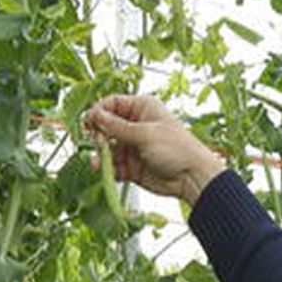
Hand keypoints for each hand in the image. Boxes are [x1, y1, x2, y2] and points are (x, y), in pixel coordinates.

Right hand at [84, 95, 226, 205]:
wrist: (192, 177)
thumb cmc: (177, 149)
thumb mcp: (145, 134)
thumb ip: (117, 127)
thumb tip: (96, 115)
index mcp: (142, 108)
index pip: (112, 104)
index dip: (99, 111)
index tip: (89, 122)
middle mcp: (135, 125)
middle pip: (106, 125)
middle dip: (98, 134)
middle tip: (97, 142)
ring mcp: (132, 146)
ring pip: (107, 147)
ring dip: (100, 154)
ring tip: (98, 162)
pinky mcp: (131, 165)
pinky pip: (112, 165)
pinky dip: (106, 168)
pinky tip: (103, 170)